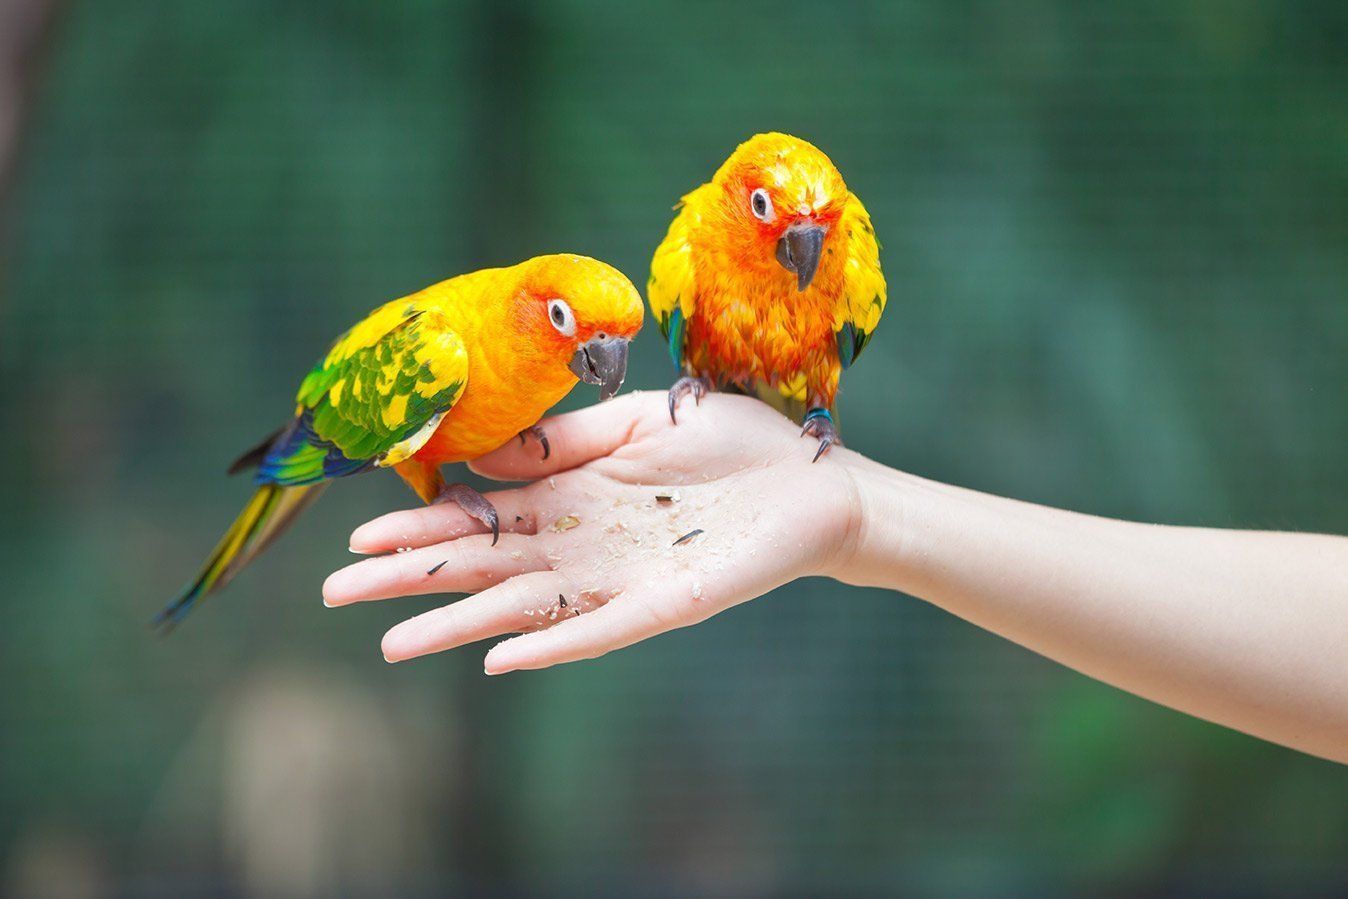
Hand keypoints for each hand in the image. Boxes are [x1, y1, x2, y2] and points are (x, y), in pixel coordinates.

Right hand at [322, 391, 861, 672]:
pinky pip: (600, 630)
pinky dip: (551, 646)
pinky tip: (501, 660)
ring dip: (460, 624)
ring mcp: (620, 578)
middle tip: (336, 596)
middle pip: (483, 566)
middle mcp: (583, 543)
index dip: (421, 528)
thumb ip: (568, 438)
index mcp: (573, 495)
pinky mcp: (666, 602)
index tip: (358, 540)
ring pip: (524, 606)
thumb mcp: (638, 419)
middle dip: (412, 580)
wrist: (811, 476)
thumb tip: (488, 455)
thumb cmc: (729, 442)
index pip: (480, 516)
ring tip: (394, 644)